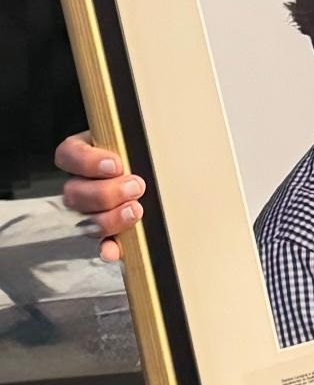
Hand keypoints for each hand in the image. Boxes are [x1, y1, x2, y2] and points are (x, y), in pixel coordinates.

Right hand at [56, 131, 144, 262]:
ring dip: (109, 219)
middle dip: (105, 193)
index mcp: (87, 153)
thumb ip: (136, 141)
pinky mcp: (108, 233)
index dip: (87, 162)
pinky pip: (100, 245)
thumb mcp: (144, 139)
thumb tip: (143, 135)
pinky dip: (108, 249)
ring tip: (135, 210)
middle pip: (74, 193)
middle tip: (135, 187)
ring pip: (84, 220)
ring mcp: (92, 210)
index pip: (68, 155)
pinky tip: (115, 249)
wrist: (173, 170)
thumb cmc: (154, 150)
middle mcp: (84, 183)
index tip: (116, 165)